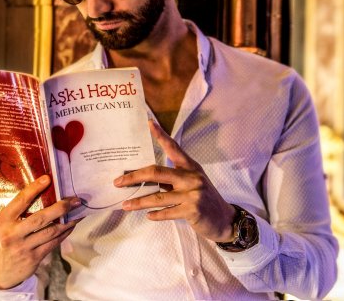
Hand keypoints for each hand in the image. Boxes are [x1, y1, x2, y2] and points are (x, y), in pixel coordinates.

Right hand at [0, 175, 80, 288]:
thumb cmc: (4, 239)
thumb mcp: (2, 224)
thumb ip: (16, 211)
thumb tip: (41, 192)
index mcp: (3, 220)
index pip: (21, 201)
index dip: (34, 189)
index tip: (48, 179)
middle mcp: (12, 234)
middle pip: (40, 218)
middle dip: (60, 207)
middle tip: (75, 200)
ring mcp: (23, 247)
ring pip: (51, 231)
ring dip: (67, 221)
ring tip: (78, 212)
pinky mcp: (34, 258)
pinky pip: (53, 243)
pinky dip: (64, 233)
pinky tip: (71, 226)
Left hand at [114, 121, 235, 241]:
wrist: (224, 220)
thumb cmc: (204, 198)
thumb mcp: (193, 182)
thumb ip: (174, 178)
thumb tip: (146, 178)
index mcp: (190, 166)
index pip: (173, 147)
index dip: (160, 135)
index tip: (149, 123)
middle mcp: (191, 177)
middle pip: (156, 172)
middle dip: (134, 177)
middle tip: (118, 182)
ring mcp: (193, 194)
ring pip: (158, 197)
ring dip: (139, 202)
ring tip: (125, 205)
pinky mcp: (192, 210)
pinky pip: (167, 212)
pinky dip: (155, 214)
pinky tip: (148, 215)